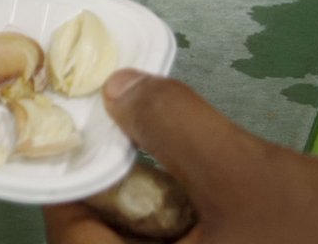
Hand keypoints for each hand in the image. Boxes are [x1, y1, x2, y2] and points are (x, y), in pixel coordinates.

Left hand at [43, 70, 317, 242]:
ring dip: (150, 199)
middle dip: (110, 185)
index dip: (69, 181)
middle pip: (108, 242)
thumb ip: (174, 127)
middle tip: (119, 124)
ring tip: (159, 139)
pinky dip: (184, 219)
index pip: (72, 239)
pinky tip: (203, 179)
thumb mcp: (248, 173)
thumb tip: (116, 89)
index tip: (80, 127)